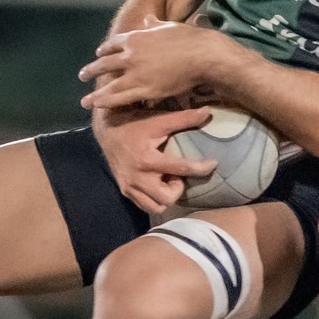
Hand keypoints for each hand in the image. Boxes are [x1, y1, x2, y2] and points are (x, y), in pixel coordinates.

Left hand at [79, 21, 224, 111]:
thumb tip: (148, 19)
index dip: (105, 50)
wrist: (201, 55)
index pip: (114, 44)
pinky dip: (107, 101)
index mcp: (136, 38)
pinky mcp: (144, 89)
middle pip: (105, 64)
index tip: (98, 54)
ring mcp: (135, 73)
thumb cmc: (189, 39)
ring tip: (85, 100)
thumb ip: (155, 25)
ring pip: (109, 85)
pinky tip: (98, 105)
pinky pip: (121, 97)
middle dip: (92, 70)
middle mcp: (131, 55)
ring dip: (95, 93)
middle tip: (83, 76)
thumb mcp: (169, 26)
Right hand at [94, 106, 216, 214]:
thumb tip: (208, 111)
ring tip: (167, 180)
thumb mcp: (158, 120)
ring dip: (166, 196)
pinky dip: (154, 198)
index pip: (180, 169)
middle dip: (177, 188)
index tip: (213, 164)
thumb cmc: (134, 123)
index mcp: (147, 160)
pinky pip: (144, 205)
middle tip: (177, 174)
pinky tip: (157, 183)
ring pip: (156, 207)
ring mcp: (130, 187)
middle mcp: (137, 178)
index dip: (200, 168)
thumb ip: (184, 118)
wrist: (106, 130)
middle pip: (167, 198)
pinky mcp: (125, 191)